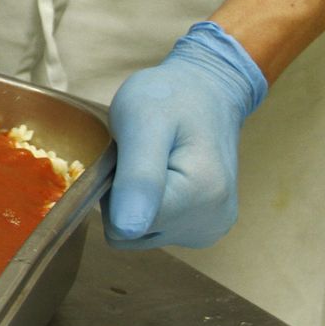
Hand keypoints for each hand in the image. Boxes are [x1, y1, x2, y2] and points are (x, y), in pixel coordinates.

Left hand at [103, 21, 267, 249]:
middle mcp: (211, 224)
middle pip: (131, 232)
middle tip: (140, 154)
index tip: (130, 153)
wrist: (207, 91)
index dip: (113, 188)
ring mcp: (210, 229)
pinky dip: (147, 205)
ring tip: (152, 162)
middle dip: (122, 194)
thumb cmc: (170, 97)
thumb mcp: (143, 122)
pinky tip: (163, 175)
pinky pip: (153, 231)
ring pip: (138, 234)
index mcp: (200, 198)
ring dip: (132, 200)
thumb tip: (127, 229)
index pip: (123, 224)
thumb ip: (138, 177)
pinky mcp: (203, 229)